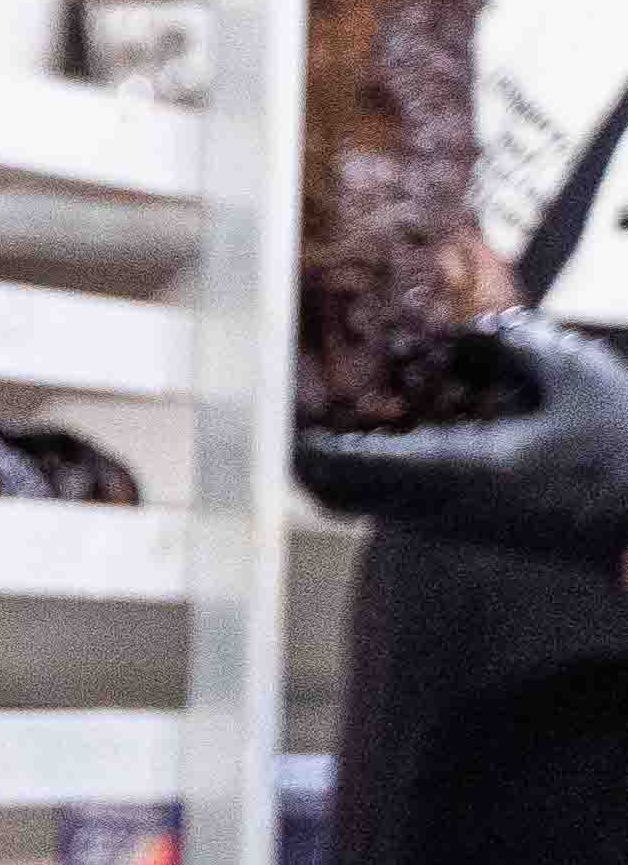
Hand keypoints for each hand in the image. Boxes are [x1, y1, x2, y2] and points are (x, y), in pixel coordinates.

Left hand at [298, 311, 627, 570]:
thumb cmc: (627, 450)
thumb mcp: (573, 376)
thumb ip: (508, 343)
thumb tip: (453, 335)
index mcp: (460, 469)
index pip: (349, 466)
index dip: (299, 442)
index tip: (271, 410)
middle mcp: (442, 507)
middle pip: (336, 495)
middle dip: (300, 457)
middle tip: (278, 409)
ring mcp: (452, 525)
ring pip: (361, 504)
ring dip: (333, 467)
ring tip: (314, 415)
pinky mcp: (466, 529)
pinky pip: (392, 505)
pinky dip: (369, 475)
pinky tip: (374, 435)